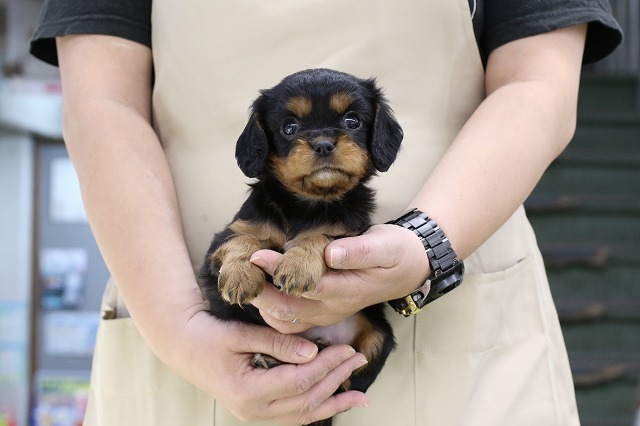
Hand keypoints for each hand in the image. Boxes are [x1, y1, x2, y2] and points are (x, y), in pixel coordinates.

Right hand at [169, 310, 367, 424]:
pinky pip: (295, 415)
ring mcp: (256, 415)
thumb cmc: (209, 337)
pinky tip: (337, 402)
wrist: (184, 348)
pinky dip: (318, 408)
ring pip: (304, 415)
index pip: (298, 381)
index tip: (346, 348)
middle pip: (306, 399)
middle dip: (336, 379)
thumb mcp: (241, 335)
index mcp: (248, 391)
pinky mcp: (260, 411)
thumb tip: (312, 351)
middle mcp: (254, 410)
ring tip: (360, 394)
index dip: (326, 366)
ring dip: (334, 402)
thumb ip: (277, 343)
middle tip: (358, 358)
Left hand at [251, 224, 429, 333]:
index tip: (257, 255)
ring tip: (246, 282)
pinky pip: (290, 322)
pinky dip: (271, 312)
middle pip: (288, 309)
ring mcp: (326, 314)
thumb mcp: (385, 246)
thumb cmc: (394, 253)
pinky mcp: (321, 314)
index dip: (279, 271)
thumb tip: (330, 253)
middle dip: (261, 293)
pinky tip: (260, 293)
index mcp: (347, 291)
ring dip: (263, 305)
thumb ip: (359, 251)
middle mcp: (333, 308)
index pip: (306, 284)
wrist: (407, 269)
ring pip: (285, 321)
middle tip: (242, 271)